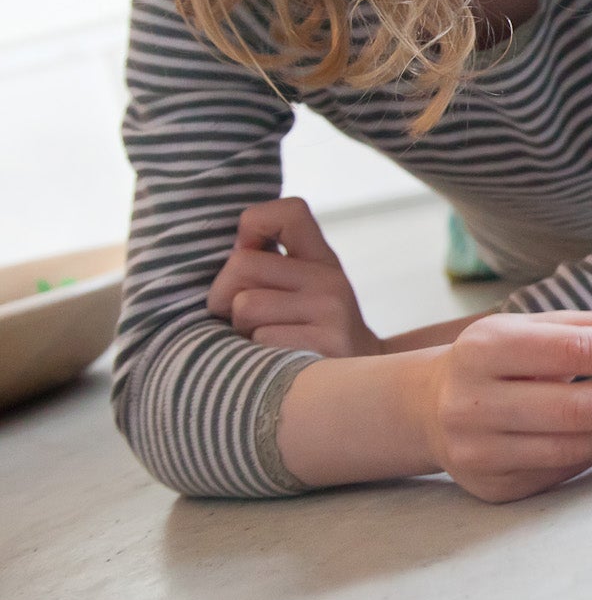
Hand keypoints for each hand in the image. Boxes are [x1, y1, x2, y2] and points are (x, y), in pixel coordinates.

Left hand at [207, 197, 383, 357]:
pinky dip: (256, 356)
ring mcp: (331, 312)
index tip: (248, 253)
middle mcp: (331, 280)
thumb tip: (232, 253)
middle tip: (244, 320)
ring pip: (244, 305)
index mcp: (322, 260)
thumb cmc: (309, 337)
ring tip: (265, 343)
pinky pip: (258, 341)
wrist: (358, 388)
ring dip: (240, 331)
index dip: (253, 224)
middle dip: (224, 296)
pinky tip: (277, 362)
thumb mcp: (302, 293)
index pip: (289, 212)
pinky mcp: (324, 345)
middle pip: (241, 264)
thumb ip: (269, 267)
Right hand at [414, 309, 591, 502]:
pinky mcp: (494, 486)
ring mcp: (479, 452)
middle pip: (577, 408)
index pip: (572, 350)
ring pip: (575, 446)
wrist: (431, 407)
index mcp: (484, 347)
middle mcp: (473, 402)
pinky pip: (565, 469)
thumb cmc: (502, 358)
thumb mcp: (541, 326)